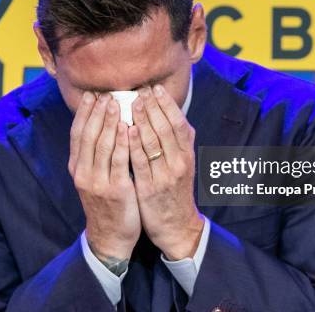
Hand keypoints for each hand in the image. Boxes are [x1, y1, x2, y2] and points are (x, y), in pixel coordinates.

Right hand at [69, 92, 140, 266]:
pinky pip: (120, 162)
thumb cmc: (106, 202)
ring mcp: (98, 182)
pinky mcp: (116, 190)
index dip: (84, 113)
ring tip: (116, 104)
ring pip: (102, 146)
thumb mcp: (93, 178)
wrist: (110, 236)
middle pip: (88, 136)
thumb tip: (101, 125)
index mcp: (77, 168)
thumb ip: (95, 155)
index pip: (77, 134)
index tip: (92, 95)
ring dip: (109, 123)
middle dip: (96, 112)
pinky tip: (128, 128)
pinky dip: (123, 143)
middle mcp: (84, 173)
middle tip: (105, 94)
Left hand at [128, 85, 203, 259]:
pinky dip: (135, 144)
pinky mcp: (150, 188)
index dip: (167, 105)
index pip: (179, 123)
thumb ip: (179, 142)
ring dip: (143, 120)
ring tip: (131, 103)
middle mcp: (179, 163)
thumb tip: (172, 113)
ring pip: (155, 142)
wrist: (178, 226)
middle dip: (153, 107)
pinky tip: (127, 130)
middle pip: (167, 128)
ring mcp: (165, 175)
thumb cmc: (176, 191)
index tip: (155, 89)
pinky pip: (142, 162)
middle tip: (141, 90)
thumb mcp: (183, 164)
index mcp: (187, 154)